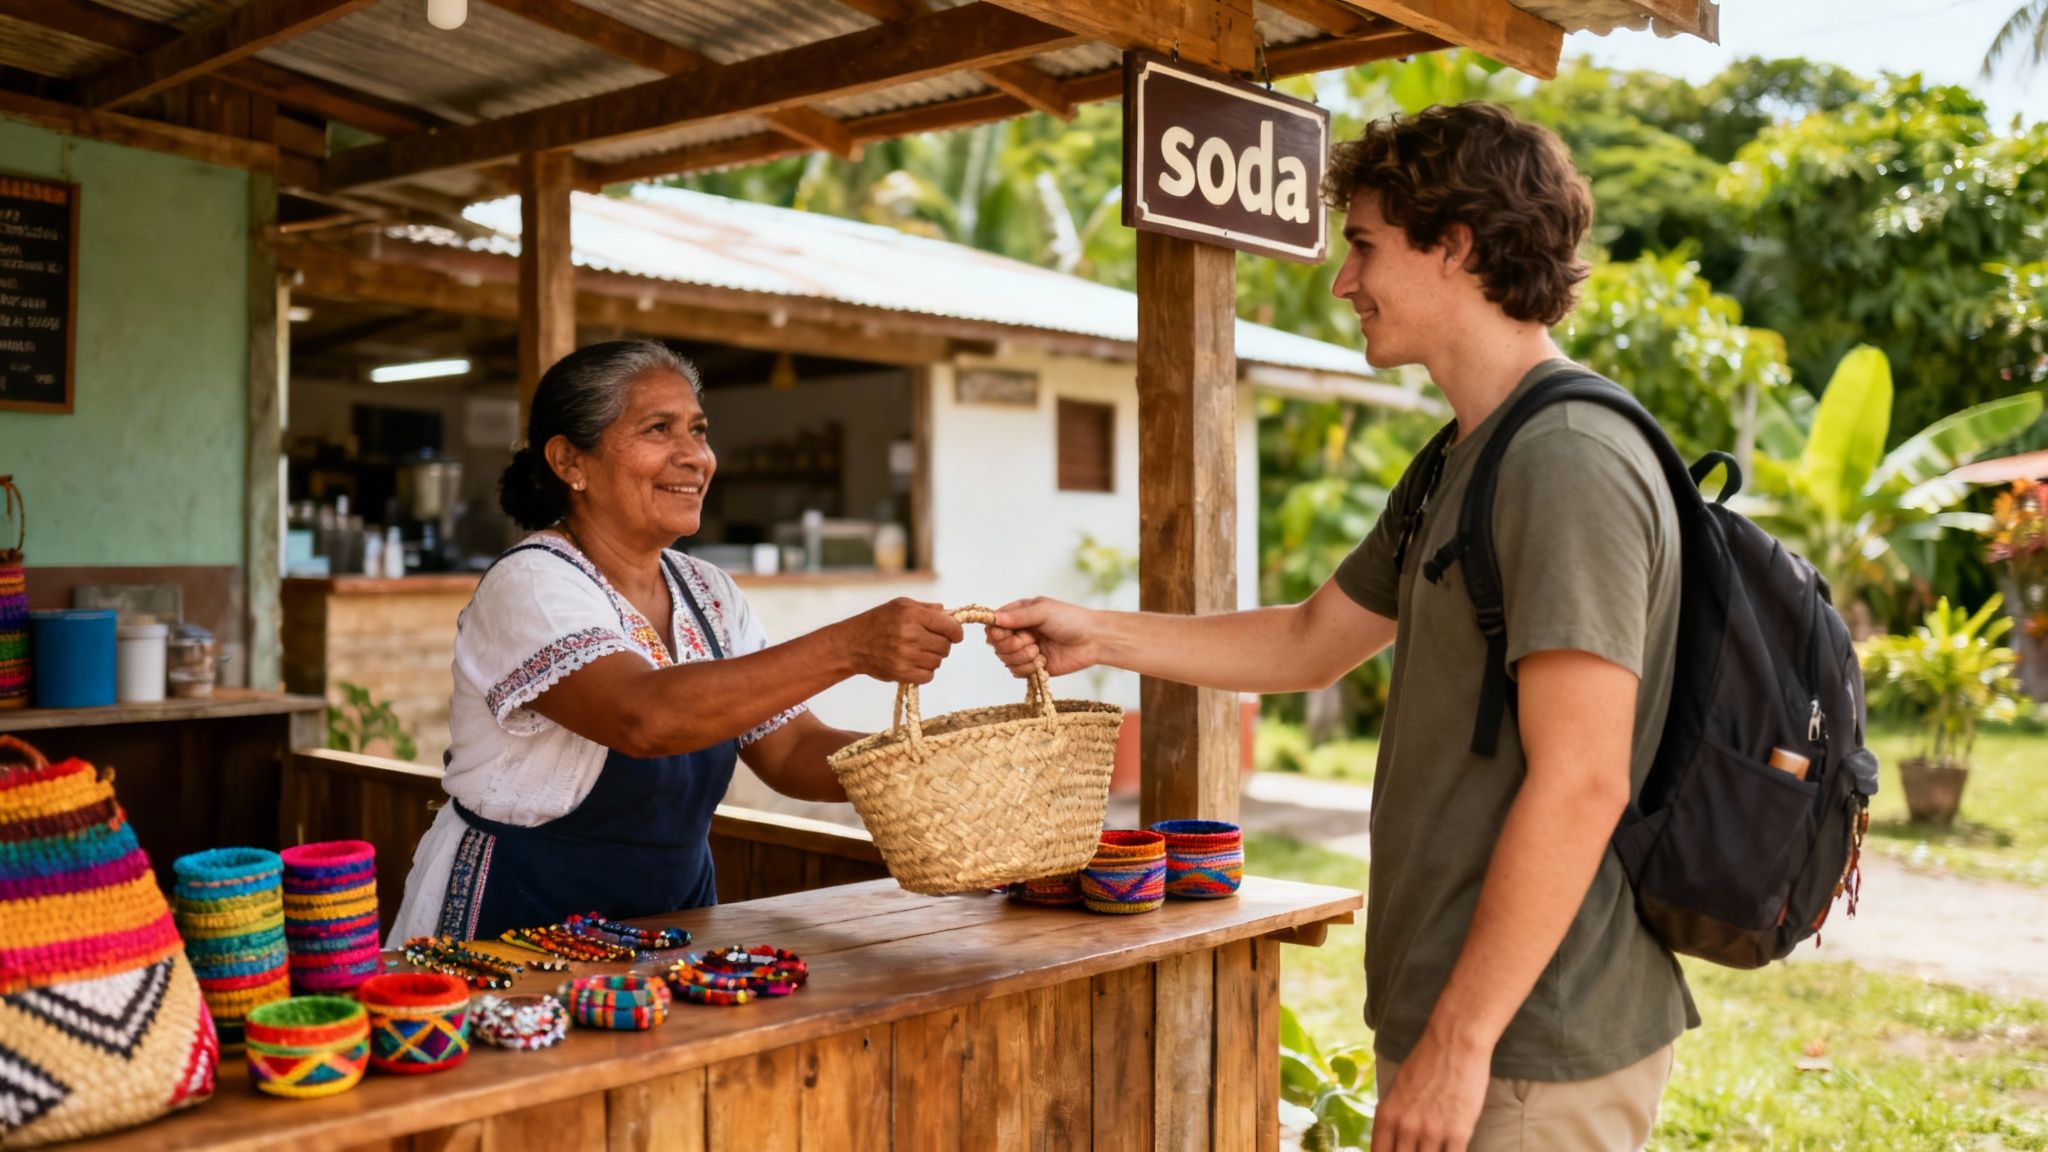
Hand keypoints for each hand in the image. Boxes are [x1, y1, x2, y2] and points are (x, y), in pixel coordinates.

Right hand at [842, 599, 962, 684]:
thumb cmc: (877, 621)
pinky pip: (928, 676)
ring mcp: (906, 655)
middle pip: (945, 646)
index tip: (955, 635)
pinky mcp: (902, 672)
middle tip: (929, 643)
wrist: (852, 644)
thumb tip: (948, 612)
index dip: (956, 632)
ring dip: (932, 658)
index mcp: (913, 615)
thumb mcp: (900, 605)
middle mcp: (911, 634)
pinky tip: (914, 664)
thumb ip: (926, 608)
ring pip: (937, 662)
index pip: (949, 627)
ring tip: (917, 653)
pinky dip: (924, 672)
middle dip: (942, 645)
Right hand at [986, 597, 1100, 678]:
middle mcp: (1019, 632)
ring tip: (1039, 651)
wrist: (1092, 641)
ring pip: (1006, 660)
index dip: (997, 632)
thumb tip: (994, 619)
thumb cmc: (1070, 619)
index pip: (993, 625)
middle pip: (996, 645)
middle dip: (1012, 645)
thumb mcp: (1043, 611)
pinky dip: (1028, 668)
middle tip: (1031, 641)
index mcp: (1018, 615)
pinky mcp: (1033, 667)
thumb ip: (1018, 616)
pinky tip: (1043, 661)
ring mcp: (1025, 650)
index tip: (1010, 633)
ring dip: (1022, 657)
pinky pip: (1017, 672)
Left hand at [1370, 1029, 1490, 1151]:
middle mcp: (1405, 1126)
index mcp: (1386, 1115)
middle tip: (1418, 1148)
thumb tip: (1393, 1141)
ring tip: (1434, 1147)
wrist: (1455, 1042)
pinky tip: (1450, 1149)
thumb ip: (1394, 1118)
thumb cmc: (1427, 1061)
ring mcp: (1431, 1131)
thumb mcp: (1398, 1089)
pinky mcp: (1458, 1132)